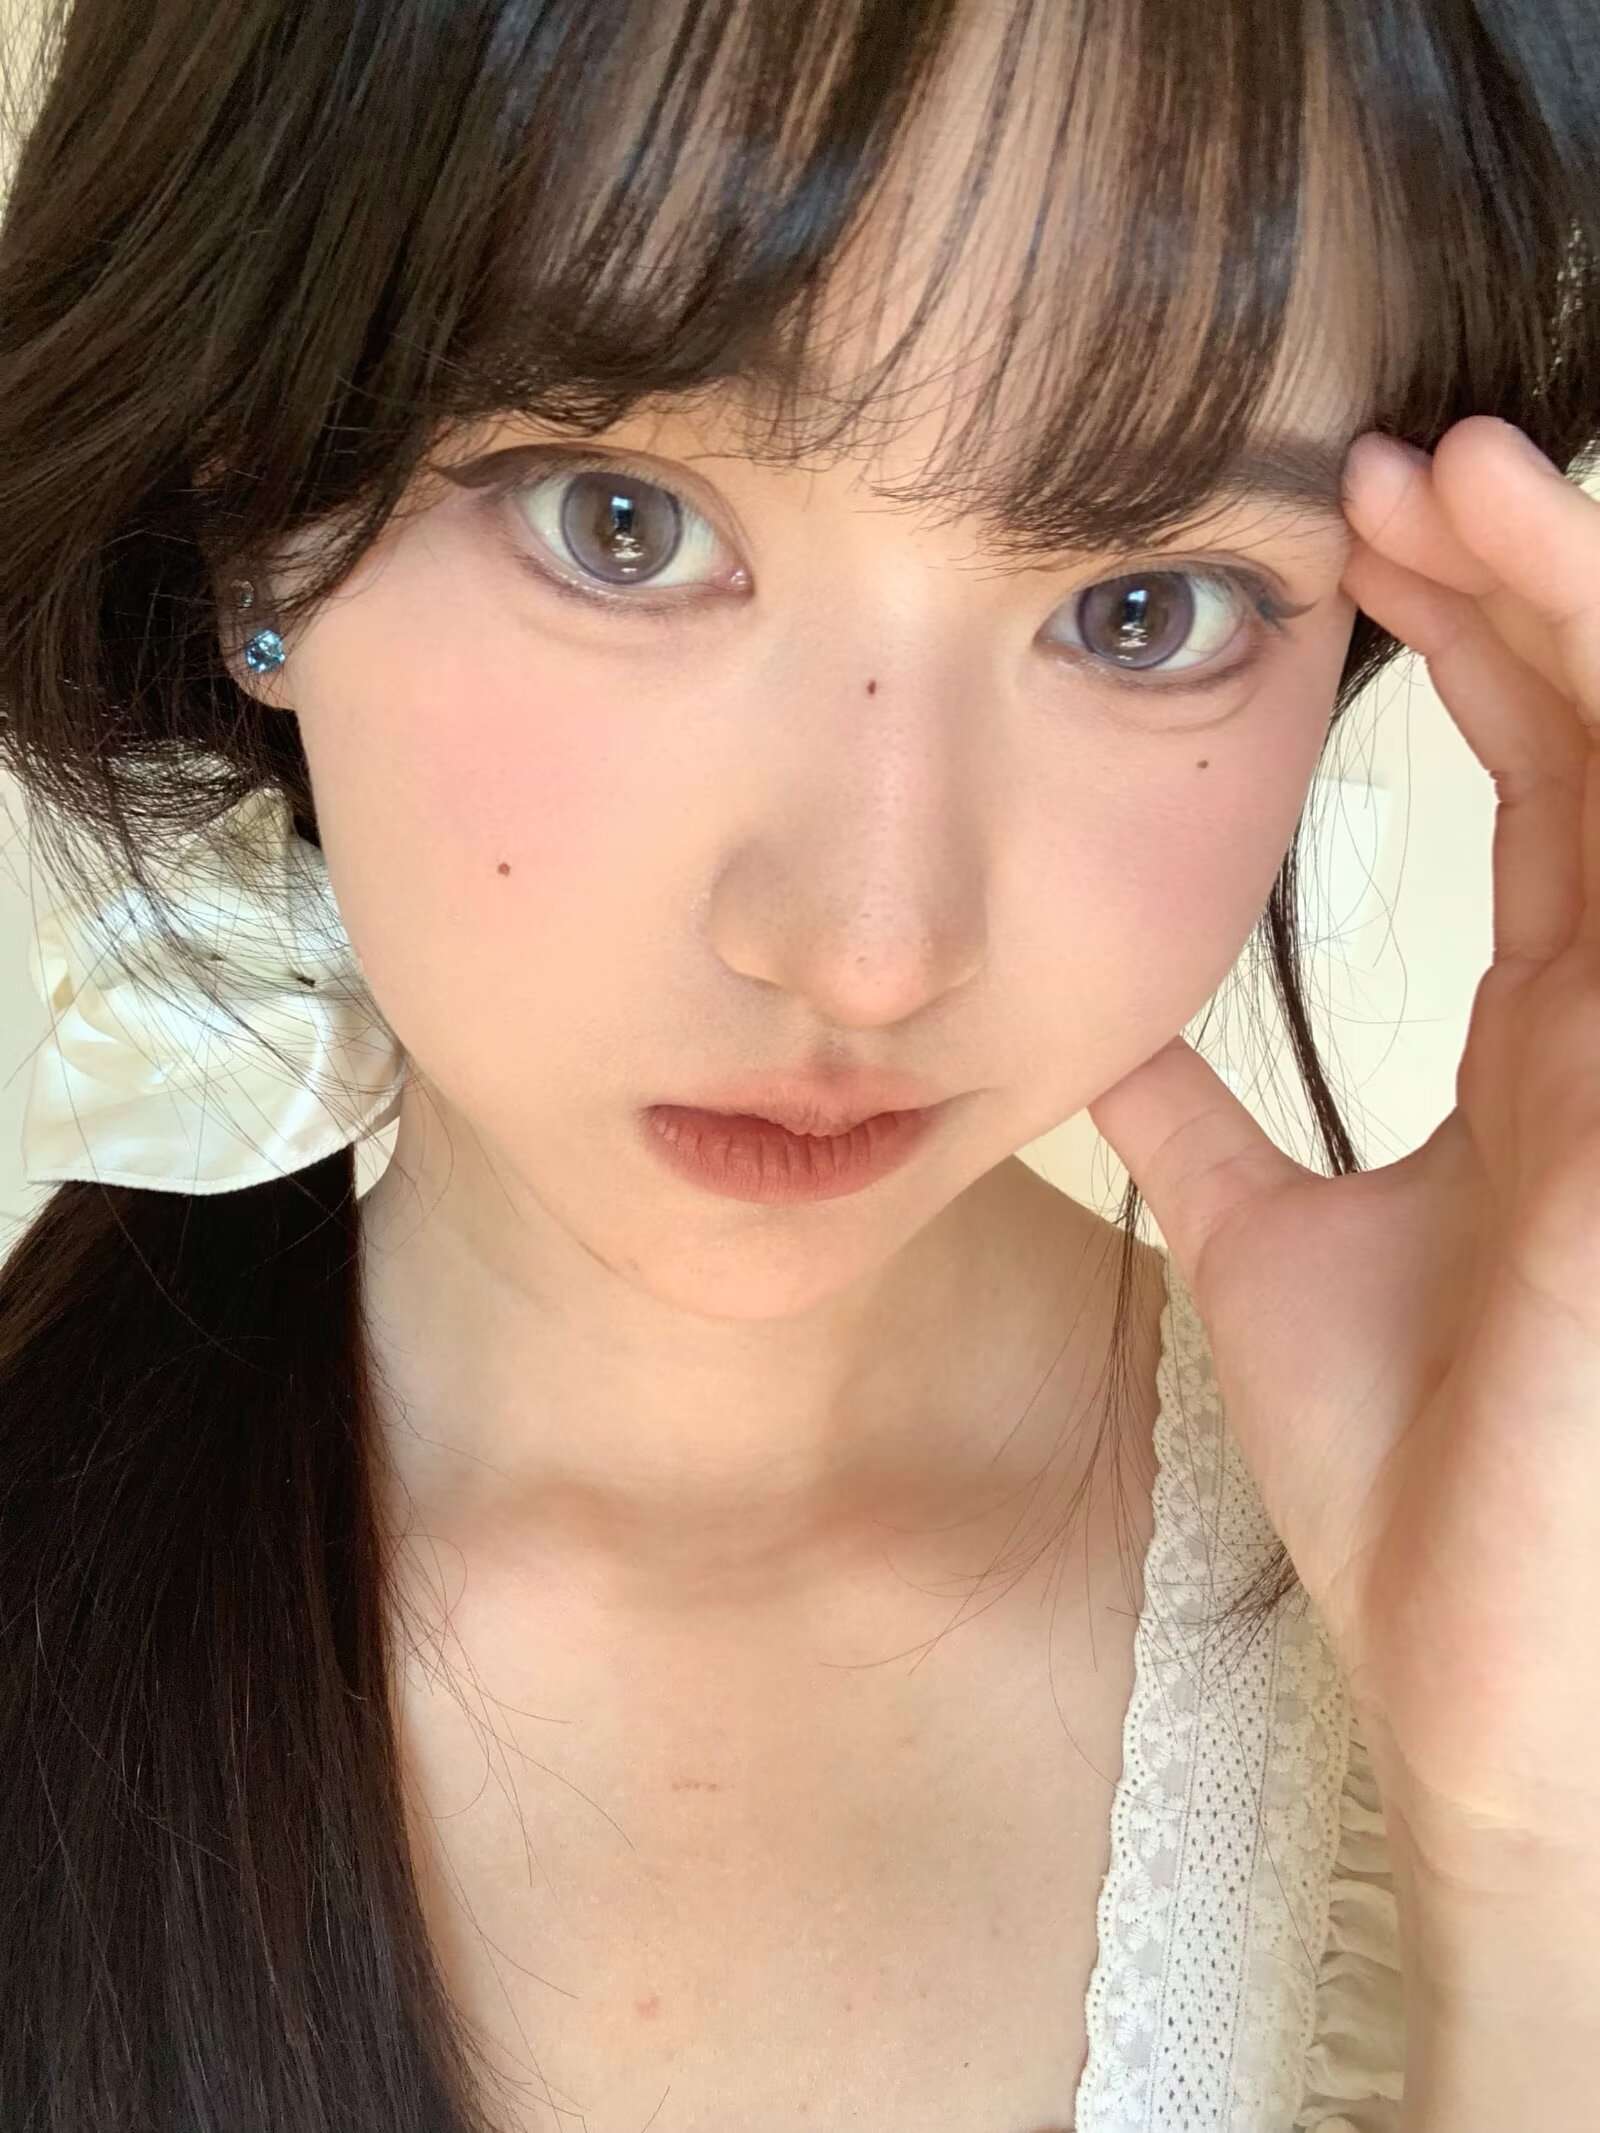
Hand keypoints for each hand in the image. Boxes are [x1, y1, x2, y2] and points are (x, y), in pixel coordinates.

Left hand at [1088, 415, 1599, 1877]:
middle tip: (1391, 463)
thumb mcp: (1269, 1250)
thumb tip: (1099, 1033)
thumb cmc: (1418, 1474)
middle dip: (1521, 583)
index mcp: (1550, 1033)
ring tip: (1465, 490)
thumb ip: (1207, 1130)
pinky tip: (1560, 653)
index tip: (1349, 529)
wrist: (1481, 1676)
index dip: (1468, 635)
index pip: (1543, 770)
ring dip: (1586, 628)